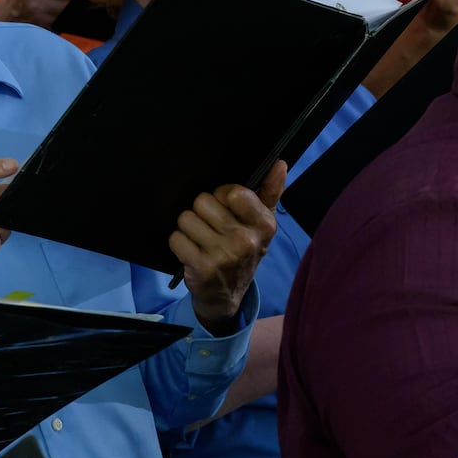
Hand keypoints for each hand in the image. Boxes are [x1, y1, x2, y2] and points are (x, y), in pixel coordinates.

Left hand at [172, 161, 283, 334]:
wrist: (228, 294)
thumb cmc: (245, 249)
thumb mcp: (262, 223)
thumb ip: (271, 191)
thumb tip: (280, 164)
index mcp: (264, 224)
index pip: (233, 192)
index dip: (222, 194)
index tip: (225, 206)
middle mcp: (246, 241)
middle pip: (203, 201)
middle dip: (202, 211)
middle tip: (211, 226)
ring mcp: (223, 256)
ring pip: (186, 218)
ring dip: (188, 227)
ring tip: (200, 238)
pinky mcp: (201, 269)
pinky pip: (176, 238)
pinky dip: (179, 243)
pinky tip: (191, 251)